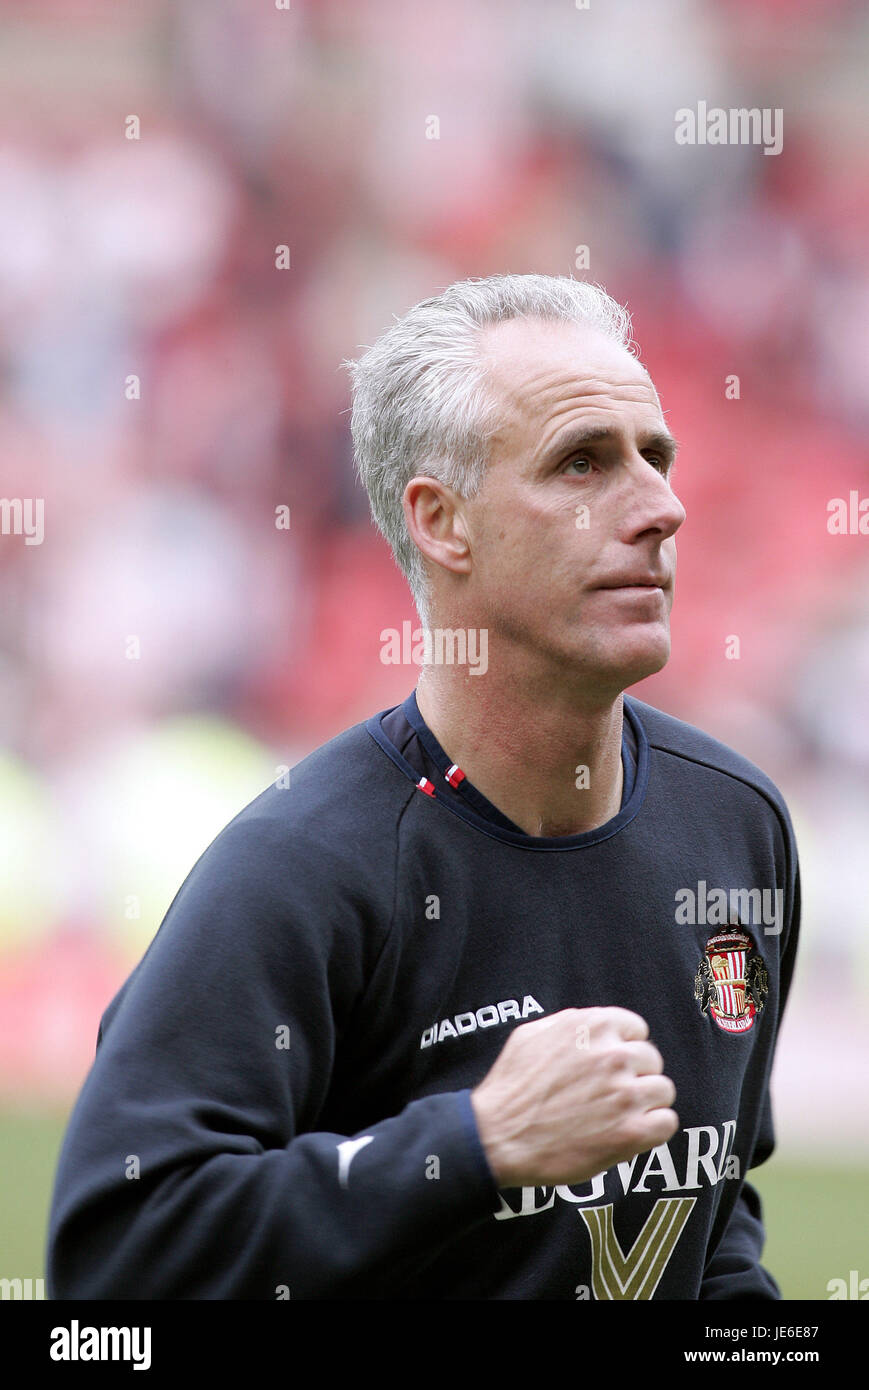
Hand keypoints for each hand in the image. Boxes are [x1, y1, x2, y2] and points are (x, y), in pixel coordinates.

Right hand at [470, 1006, 677, 1187]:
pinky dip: (653, 1129)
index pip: (636, 1029)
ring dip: (645, 1102)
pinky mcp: (629, 1133)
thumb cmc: (510, 1087)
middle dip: (635, 1075)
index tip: (613, 1066)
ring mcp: (624, 1095)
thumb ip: (571, 1023)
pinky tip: (631, 1132)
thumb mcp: (532, 1034)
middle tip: (612, 1093)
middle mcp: (613, 1056)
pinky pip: (666, 1123)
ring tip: (620, 1115)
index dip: (624, 1048)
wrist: (498, 1136)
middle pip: (652, 1059)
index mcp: (592, 1027)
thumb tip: (595, 1024)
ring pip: (663, 1090)